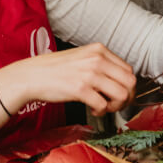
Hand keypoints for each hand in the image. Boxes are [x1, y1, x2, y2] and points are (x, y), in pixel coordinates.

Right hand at [0, 43, 136, 116]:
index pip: (128, 69)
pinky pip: (103, 105)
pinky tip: (92, 109)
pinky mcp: (80, 89)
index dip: (128, 86)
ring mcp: (89, 73)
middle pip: (130, 82)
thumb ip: (101, 64)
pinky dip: (101, 112)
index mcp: (99, 50)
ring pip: (122, 94)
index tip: (120, 94)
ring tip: (104, 107)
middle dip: (126, 98)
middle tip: (115, 104)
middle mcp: (97, 59)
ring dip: (115, 106)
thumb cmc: (56, 69)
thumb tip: (121, 81)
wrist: (32, 75)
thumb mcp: (83, 57)